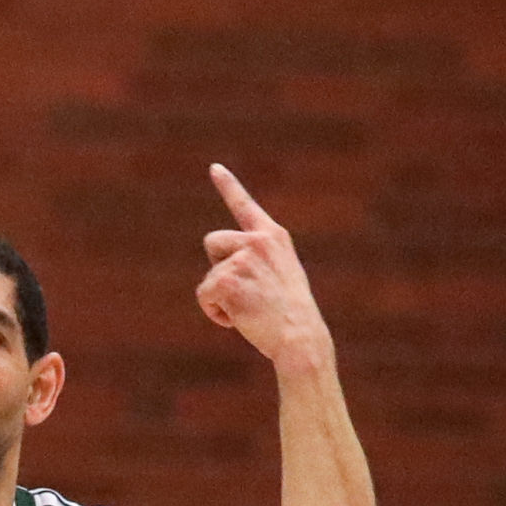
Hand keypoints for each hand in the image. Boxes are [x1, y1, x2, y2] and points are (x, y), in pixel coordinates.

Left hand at [195, 164, 330, 369]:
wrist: (300, 338)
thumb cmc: (292, 317)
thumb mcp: (283, 277)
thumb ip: (258, 262)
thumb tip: (228, 272)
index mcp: (274, 237)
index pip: (245, 206)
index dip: (228, 185)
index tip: (214, 168)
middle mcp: (257, 241)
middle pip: (212, 242)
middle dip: (218, 267)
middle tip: (244, 292)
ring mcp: (242, 259)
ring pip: (209, 274)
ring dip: (219, 296)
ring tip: (247, 310)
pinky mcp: (228, 280)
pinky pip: (204, 294)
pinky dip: (214, 312)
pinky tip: (236, 320)